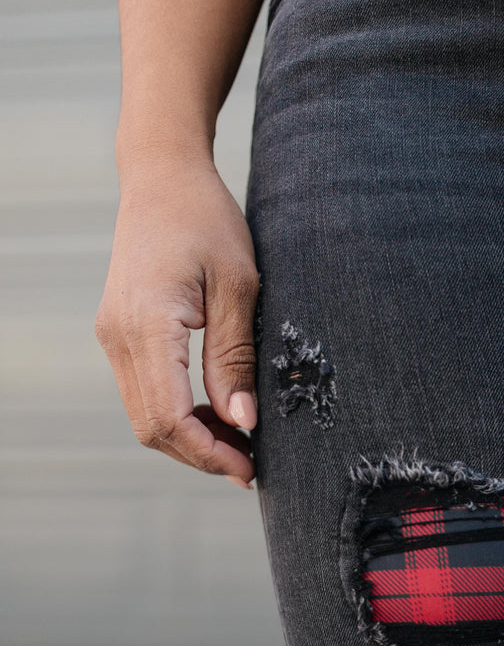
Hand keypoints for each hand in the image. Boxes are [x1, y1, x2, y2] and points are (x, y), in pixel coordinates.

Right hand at [96, 156, 259, 487]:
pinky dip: (178, 414)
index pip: (170, 417)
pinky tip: (216, 413)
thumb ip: (235, 357)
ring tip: (239, 441)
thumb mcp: (239, 286)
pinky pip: (144, 393)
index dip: (210, 454)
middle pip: (153, 427)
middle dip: (201, 455)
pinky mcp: (118, 334)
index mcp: (147, 324)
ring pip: (145, 416)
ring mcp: (112, 336)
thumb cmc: (207, 220)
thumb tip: (243, 421)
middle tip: (251, 464)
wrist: (163, 176)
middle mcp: (118, 336)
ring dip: (190, 438)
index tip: (250, 469)